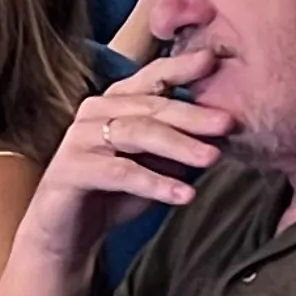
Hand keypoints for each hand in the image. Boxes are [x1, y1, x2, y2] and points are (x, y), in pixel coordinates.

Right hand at [37, 53, 232, 239]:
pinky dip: (155, 182)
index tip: (212, 61)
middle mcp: (96, 112)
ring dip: (179, 145)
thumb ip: (181, 145)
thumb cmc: (115, 193)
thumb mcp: (156, 164)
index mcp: (117, 102)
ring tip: (212, 158)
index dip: (181, 68)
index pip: (152, 78)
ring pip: (137, 133)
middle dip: (192, 114)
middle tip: (228, 122)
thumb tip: (224, 130)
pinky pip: (120, 172)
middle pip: (151, 106)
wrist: (68, 235)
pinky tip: (184, 194)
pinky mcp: (70, 168)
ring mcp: (80, 138)